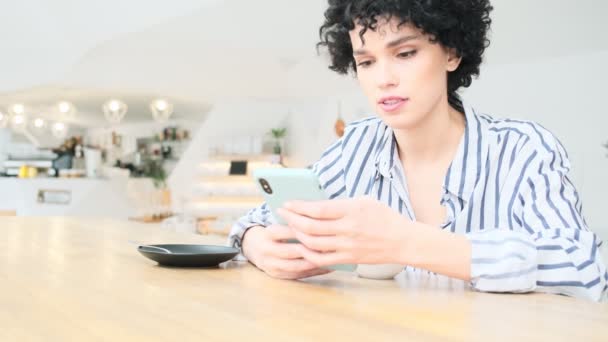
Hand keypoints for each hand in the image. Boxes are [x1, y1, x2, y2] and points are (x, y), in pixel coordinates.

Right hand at [241, 225, 332, 279]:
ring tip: (331, 257)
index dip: (303, 230)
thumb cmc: (274, 230)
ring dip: (314, 262)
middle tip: (331, 245)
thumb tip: (317, 219)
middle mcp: (267, 251)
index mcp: (267, 234)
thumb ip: (294, 220)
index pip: (286, 231)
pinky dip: (313, 271)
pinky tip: (326, 266)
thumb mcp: (278, 221)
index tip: (321, 228)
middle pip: (292, 251)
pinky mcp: (277, 275)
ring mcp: (271, 265)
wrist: (253, 246)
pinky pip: (298, 275)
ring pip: (296, 266)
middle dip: (312, 248)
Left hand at [277, 197, 409, 266]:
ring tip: (290, 227)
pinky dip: (307, 253)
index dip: (299, 207)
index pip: (318, 209)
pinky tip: (301, 246)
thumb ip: (341, 203)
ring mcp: (348, 246)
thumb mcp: (365, 201)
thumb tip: (316, 204)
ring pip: (313, 243)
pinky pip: (322, 259)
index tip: (288, 203)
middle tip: (282, 213)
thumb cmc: (384, 218)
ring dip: (297, 235)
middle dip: (292, 219)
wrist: (403, 241)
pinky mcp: (348, 259)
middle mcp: (348, 229)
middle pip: (311, 226)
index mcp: (352, 210)